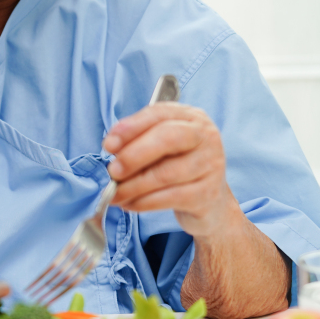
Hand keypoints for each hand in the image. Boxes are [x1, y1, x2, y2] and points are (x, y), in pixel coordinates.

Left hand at [101, 103, 240, 238]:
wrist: (210, 202)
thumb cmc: (178, 168)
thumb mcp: (161, 148)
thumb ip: (138, 142)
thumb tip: (112, 149)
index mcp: (190, 117)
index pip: (158, 114)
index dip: (131, 128)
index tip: (109, 144)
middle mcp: (205, 136)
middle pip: (167, 139)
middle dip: (133, 155)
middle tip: (112, 171)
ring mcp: (211, 164)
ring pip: (166, 173)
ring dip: (133, 186)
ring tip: (115, 193)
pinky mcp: (208, 193)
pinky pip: (170, 197)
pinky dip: (144, 202)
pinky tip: (130, 204)